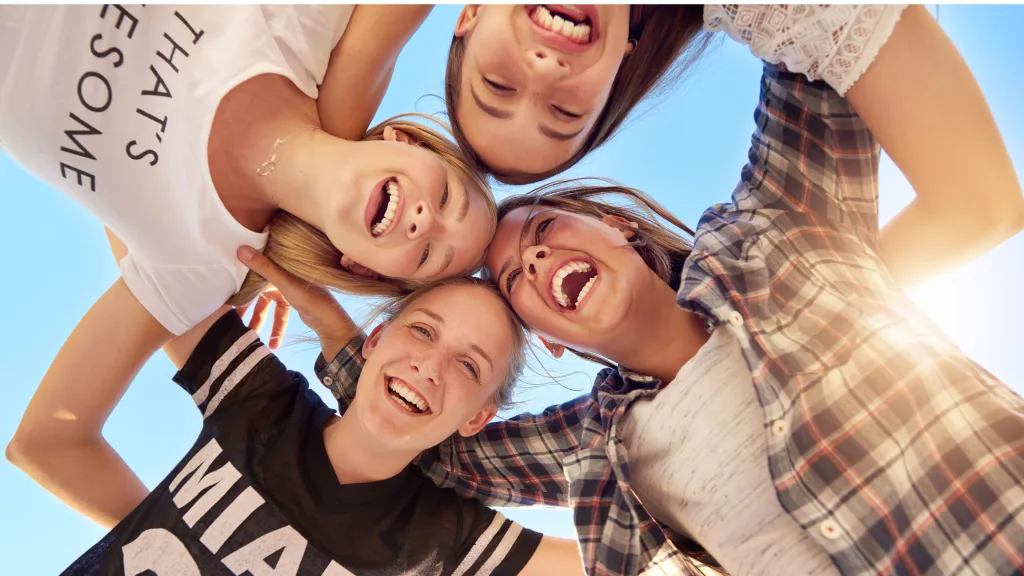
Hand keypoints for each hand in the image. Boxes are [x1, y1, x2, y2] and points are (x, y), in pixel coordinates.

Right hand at [237, 246, 357, 352]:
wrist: (331, 319)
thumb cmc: (309, 296)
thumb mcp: (283, 282)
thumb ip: (263, 267)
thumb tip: (241, 249)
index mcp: (282, 263)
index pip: (255, 267)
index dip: (240, 277)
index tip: (225, 288)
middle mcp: (284, 273)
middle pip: (258, 289)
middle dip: (245, 305)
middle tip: (230, 316)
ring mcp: (288, 287)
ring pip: (267, 304)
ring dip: (258, 319)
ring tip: (247, 333)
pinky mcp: (292, 300)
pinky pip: (277, 312)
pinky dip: (274, 326)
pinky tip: (272, 342)